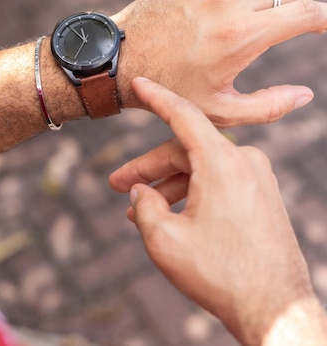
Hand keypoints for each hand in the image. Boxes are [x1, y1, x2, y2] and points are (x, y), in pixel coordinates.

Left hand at [112, 0, 326, 125]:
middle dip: (302, 8)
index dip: (326, 19)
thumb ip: (270, 106)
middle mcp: (231, 0)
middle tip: (298, 24)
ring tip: (276, 9)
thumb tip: (306, 93)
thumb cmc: (171, 88)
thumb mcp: (221, 112)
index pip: (306, 13)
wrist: (121, 59)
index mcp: (243, 35)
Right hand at [112, 78, 317, 345]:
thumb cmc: (220, 275)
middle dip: (149, 168)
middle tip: (117, 186)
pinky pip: (220, 181)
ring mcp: (257, 177)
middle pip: (185, 150)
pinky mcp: (263, 194)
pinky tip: (173, 214)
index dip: (156, 97)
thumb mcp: (164, 241)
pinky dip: (194, 191)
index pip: (183, 114)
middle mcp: (244, 160)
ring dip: (169, 185)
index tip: (139, 83)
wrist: (275, 309)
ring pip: (202, 167)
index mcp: (222, 161)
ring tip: (140, 211)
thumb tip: (140, 192)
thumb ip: (142, 207)